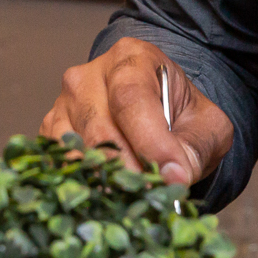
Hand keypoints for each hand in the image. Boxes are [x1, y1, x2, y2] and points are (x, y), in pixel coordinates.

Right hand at [40, 38, 234, 185]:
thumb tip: (173, 177)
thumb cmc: (180, 113)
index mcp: (130, 59)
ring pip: (76, 151)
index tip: (170, 175)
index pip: (131, 99)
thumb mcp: (207, 123)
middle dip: (130, 170)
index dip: (150, 141)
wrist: (156, 107)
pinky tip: (111, 193)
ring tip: (136, 198)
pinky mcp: (51, 130)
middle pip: (100, 130)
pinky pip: (60, 161)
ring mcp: (63, 103)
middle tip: (156, 197)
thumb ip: (196, 146)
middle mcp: (88, 76)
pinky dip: (85, 182)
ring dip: (107, 181)